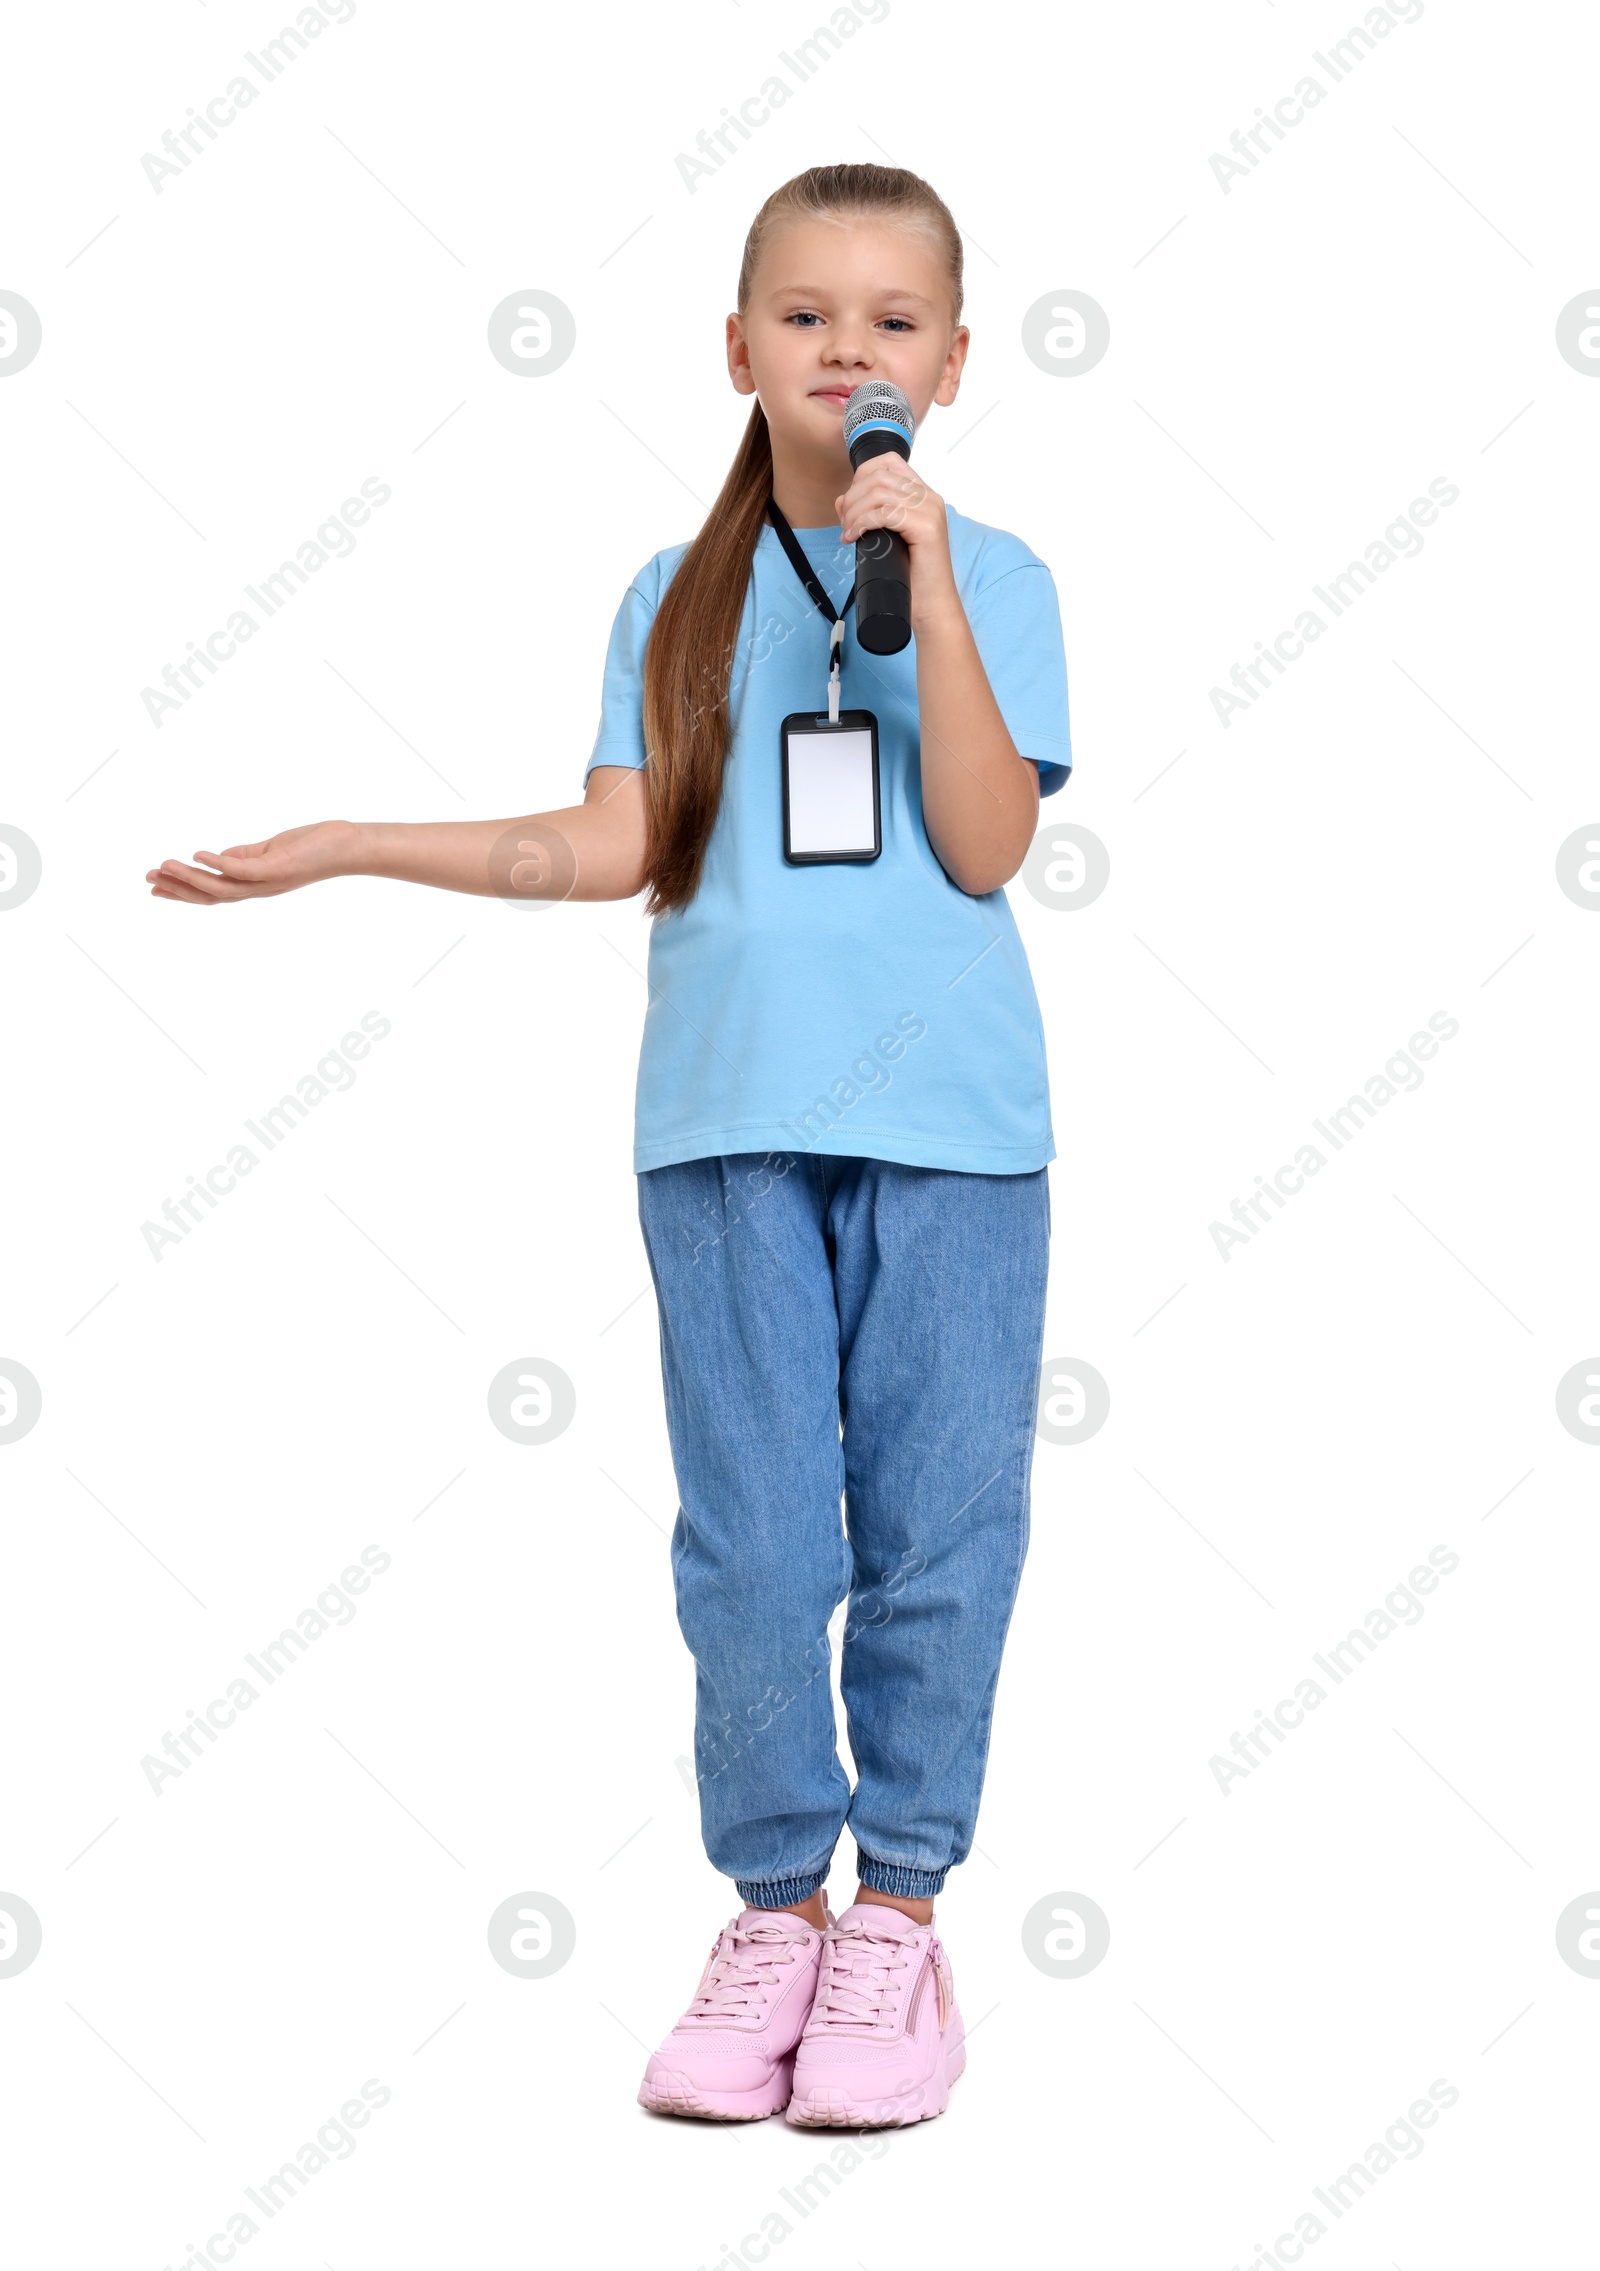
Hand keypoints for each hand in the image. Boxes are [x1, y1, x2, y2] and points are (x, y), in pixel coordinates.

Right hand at [145, 819, 362, 903]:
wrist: (350, 847)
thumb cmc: (313, 846)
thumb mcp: (269, 852)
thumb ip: (242, 856)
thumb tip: (214, 858)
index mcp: (254, 885)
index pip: (211, 893)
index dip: (181, 891)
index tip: (153, 887)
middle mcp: (258, 888)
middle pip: (210, 896)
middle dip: (178, 889)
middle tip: (148, 880)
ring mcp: (268, 880)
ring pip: (222, 887)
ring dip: (190, 878)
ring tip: (163, 866)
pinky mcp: (278, 867)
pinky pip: (244, 869)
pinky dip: (220, 864)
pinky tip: (199, 855)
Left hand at [835, 459, 956, 616]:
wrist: (931, 604)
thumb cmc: (910, 575)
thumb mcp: (884, 538)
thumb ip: (867, 515)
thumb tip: (841, 500)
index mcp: (923, 495)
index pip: (889, 462)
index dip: (862, 475)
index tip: (851, 502)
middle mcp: (929, 497)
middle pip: (879, 476)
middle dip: (853, 497)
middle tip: (845, 523)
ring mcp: (930, 510)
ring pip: (879, 492)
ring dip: (855, 511)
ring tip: (848, 532)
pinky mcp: (927, 526)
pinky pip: (885, 512)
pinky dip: (862, 522)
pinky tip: (854, 537)